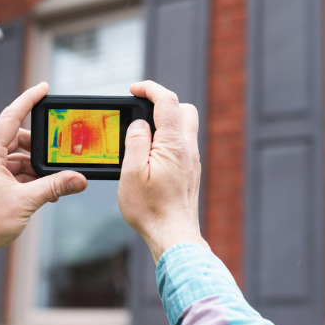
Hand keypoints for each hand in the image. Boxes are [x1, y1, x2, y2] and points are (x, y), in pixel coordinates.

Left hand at [0, 82, 86, 273]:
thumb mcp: (26, 202)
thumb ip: (54, 186)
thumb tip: (79, 179)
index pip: (11, 117)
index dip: (28, 100)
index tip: (43, 88)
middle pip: (16, 139)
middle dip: (39, 147)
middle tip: (59, 153)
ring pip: (16, 158)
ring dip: (35, 167)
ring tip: (53, 182)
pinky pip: (12, 172)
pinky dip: (28, 178)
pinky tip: (43, 191)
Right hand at [117, 80, 208, 263]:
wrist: (174, 236)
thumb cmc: (150, 209)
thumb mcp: (132, 173)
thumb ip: (136, 142)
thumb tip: (139, 124)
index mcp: (174, 144)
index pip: (167, 101)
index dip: (150, 88)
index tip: (133, 89)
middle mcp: (188, 149)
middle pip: (184, 109)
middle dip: (163, 102)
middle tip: (140, 109)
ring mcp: (192, 161)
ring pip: (185, 127)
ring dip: (165, 122)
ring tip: (141, 135)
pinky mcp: (191, 172)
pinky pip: (182, 145)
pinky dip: (167, 139)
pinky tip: (151, 155)